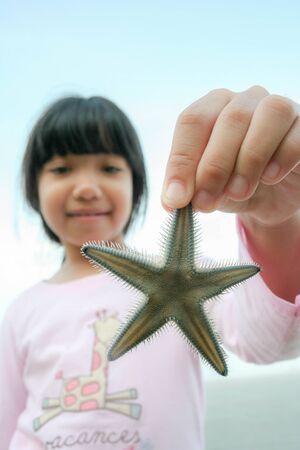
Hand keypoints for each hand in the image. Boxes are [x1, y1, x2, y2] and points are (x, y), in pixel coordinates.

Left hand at [162, 86, 299, 226]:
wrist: (270, 198)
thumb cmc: (231, 185)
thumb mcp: (205, 189)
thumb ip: (188, 189)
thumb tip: (173, 199)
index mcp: (213, 107)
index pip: (193, 121)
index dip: (182, 160)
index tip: (176, 198)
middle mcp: (246, 100)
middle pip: (230, 118)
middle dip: (214, 166)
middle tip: (206, 202)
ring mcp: (279, 109)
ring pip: (269, 115)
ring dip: (250, 159)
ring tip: (239, 192)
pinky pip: (298, 134)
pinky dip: (283, 157)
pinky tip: (270, 178)